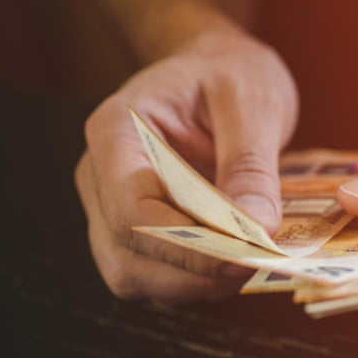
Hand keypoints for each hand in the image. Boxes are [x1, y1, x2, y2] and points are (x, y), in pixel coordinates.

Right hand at [75, 24, 297, 305]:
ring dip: (194, 285)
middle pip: (124, 254)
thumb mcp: (251, 101)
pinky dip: (196, 283)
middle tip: (257, 264)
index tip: (244, 252)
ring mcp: (112, 210)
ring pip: (135, 277)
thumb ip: (251, 163)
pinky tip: (238, 264)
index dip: (184, 243)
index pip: (129, 208)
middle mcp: (100, 176)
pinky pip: (157, 279)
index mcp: (115, 131)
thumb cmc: (230, 74)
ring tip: (251, 263)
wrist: (219, 71)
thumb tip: (257, 228)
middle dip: (192, 274)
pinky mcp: (138, 235)